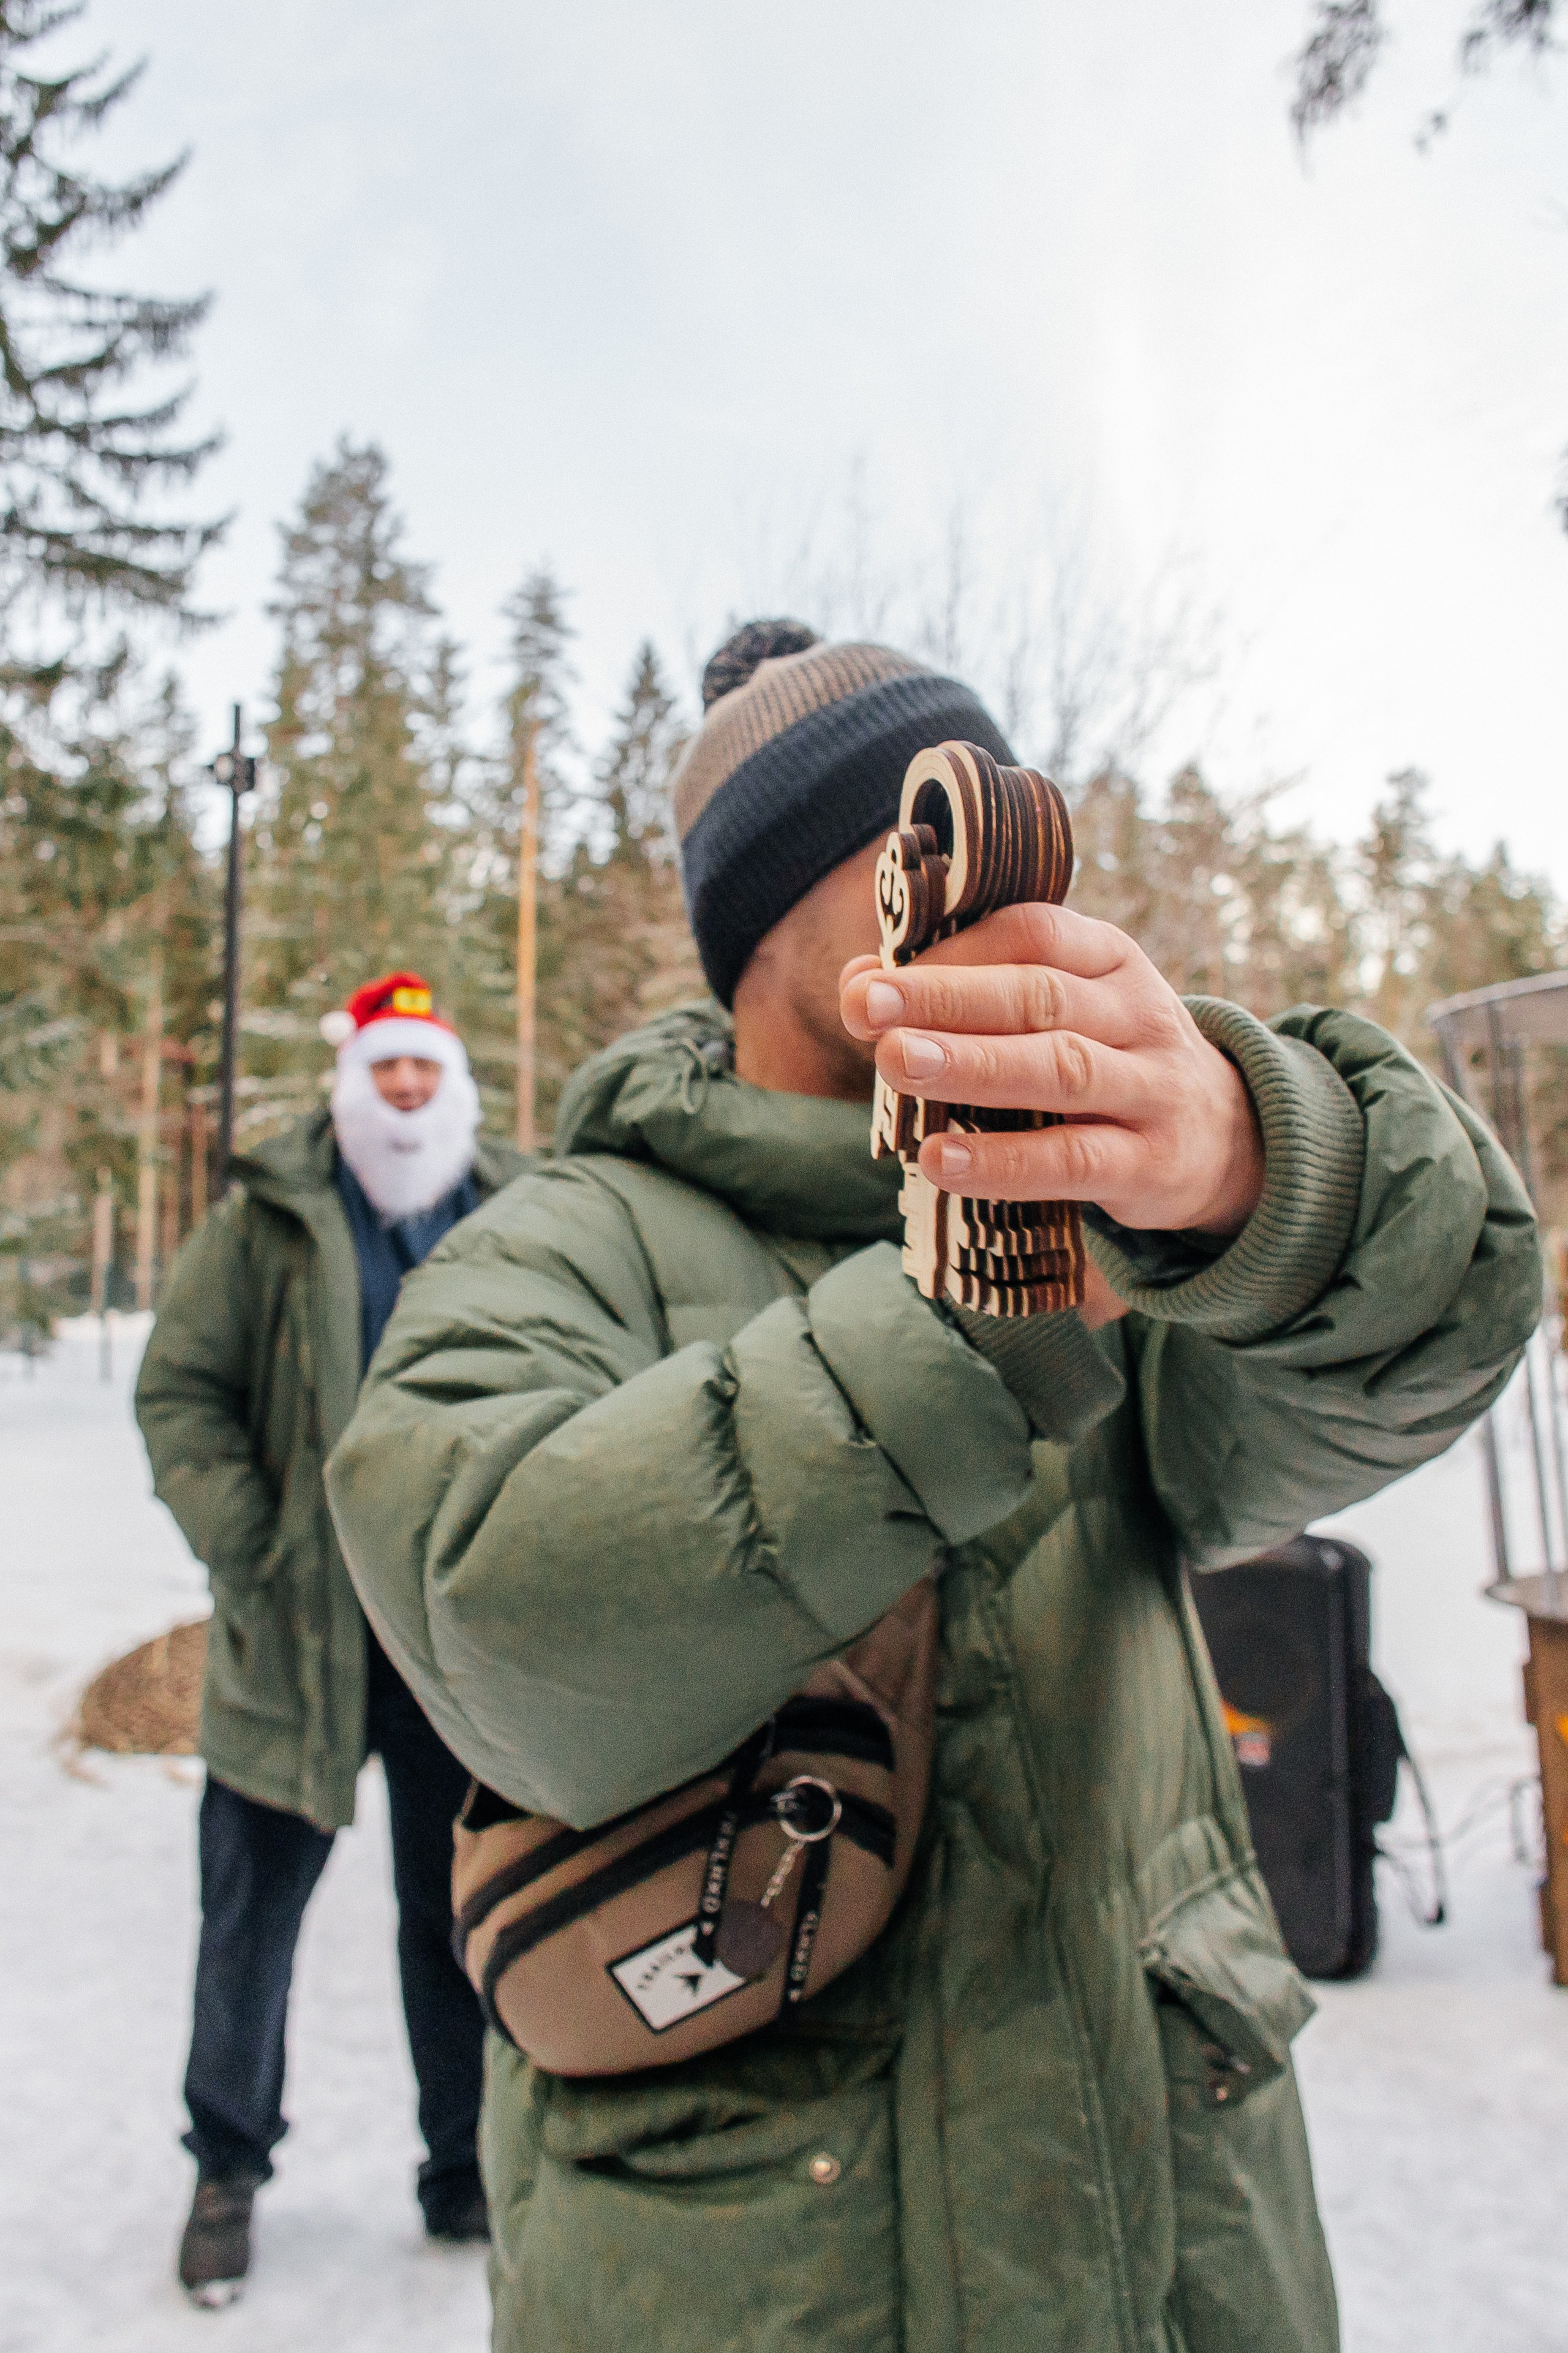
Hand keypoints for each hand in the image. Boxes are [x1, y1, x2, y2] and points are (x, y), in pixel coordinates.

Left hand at [840, 903, 1264, 1239]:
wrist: (1228, 1140)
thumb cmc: (1107, 1063)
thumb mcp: (1060, 1014)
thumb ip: (969, 993)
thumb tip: (858, 984)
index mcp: (1111, 960)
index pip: (1033, 933)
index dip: (954, 951)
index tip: (877, 975)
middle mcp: (1138, 1014)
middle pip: (1039, 996)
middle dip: (947, 998)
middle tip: (868, 1006)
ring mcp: (1152, 1088)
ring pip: (1060, 1069)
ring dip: (973, 1066)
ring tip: (895, 1063)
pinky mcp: (1151, 1163)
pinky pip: (1074, 1159)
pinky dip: (1005, 1163)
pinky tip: (942, 1161)